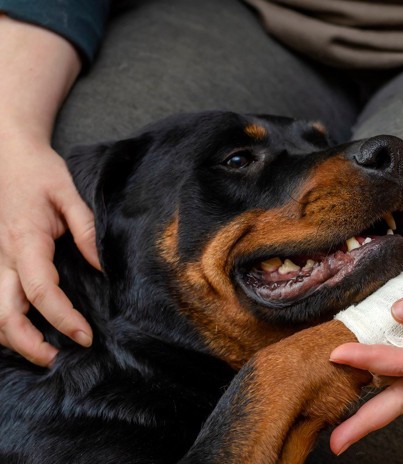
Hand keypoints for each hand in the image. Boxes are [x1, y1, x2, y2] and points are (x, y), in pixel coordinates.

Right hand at [0, 136, 99, 365]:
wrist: (7, 156)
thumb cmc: (40, 174)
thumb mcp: (69, 195)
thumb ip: (87, 232)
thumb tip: (103, 267)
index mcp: (25, 241)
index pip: (41, 291)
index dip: (62, 318)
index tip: (84, 336)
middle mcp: (2, 257)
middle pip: (3, 314)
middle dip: (27, 344)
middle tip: (58, 358)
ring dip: (11, 339)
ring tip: (43, 352)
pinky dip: (3, 323)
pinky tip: (24, 334)